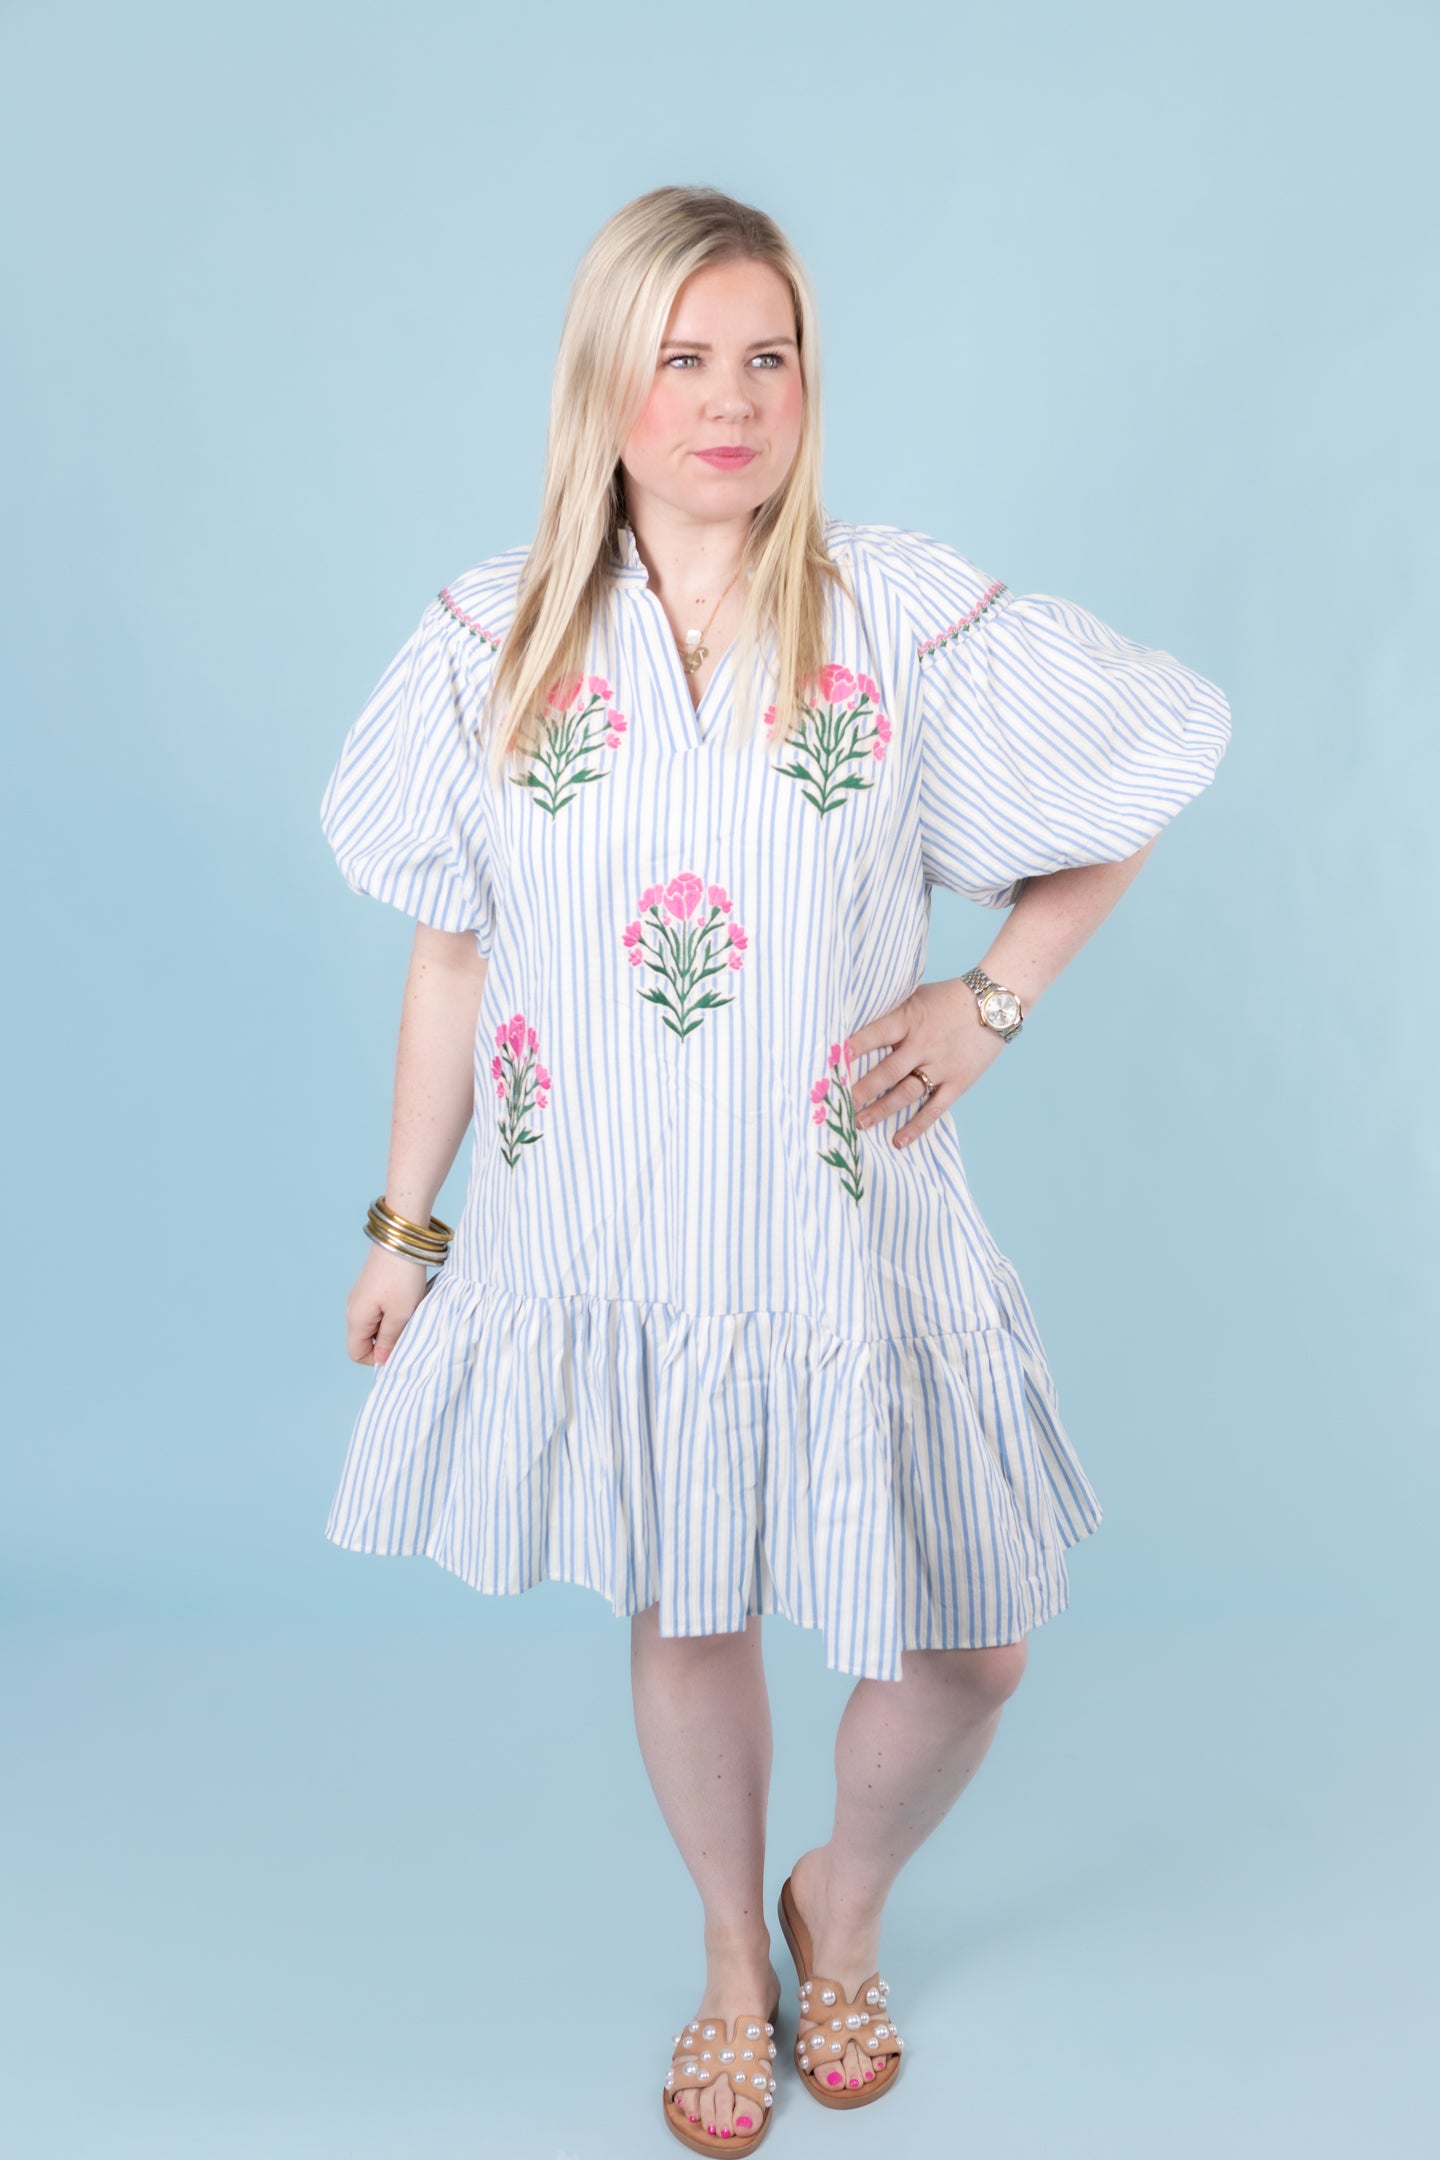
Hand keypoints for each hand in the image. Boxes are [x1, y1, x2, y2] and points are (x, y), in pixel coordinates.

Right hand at [345, 1243, 430, 1365]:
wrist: (401, 1238)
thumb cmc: (402, 1278)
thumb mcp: (400, 1314)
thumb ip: (390, 1339)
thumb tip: (382, 1359)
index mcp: (356, 1318)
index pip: (356, 1353)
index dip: (377, 1358)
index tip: (398, 1347)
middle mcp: (353, 1308)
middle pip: (365, 1338)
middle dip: (387, 1340)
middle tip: (409, 1329)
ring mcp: (361, 1295)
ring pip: (374, 1323)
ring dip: (392, 1324)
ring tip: (410, 1313)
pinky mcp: (371, 1285)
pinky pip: (378, 1309)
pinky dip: (393, 1311)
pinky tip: (408, 1301)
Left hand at [846, 977, 1005, 1147]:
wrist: (995, 1003)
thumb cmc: (948, 998)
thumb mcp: (915, 995)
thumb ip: (890, 1010)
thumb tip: (852, 1018)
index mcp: (909, 1019)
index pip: (876, 1034)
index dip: (853, 1048)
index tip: (830, 1063)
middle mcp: (923, 1044)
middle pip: (887, 1071)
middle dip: (861, 1089)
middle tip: (839, 1104)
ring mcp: (941, 1066)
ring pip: (907, 1093)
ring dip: (882, 1110)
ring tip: (859, 1123)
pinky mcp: (958, 1082)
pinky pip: (934, 1108)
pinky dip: (917, 1126)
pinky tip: (898, 1141)